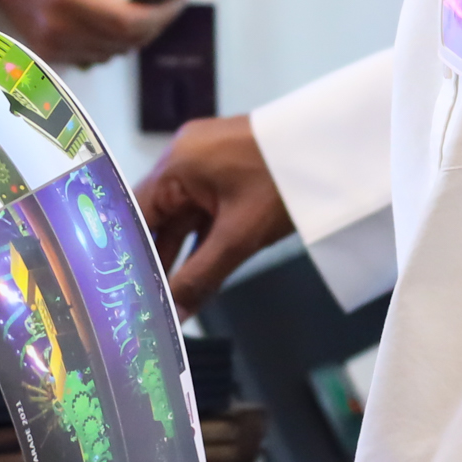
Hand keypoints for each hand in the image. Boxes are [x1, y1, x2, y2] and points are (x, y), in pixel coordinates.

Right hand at [0, 0, 178, 66]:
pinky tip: (114, 17)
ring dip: (136, 33)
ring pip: (114, 52)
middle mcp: (58, 29)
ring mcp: (52, 46)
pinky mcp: (49, 54)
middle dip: (155, 22)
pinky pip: (96, 56)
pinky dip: (114, 41)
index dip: (160, 14)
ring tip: (143, 5)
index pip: (127, 21)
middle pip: (125, 41)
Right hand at [135, 116, 290, 310]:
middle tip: (143, 303)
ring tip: (167, 297)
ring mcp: (205, 163)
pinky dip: (199, 240)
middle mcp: (183, 158)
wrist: (338, 148)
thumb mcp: (240, 236)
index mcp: (175, 164)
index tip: (123, 291)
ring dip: (177, 254)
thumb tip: (174, 313)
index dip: (127, 255)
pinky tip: (195, 273)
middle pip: (156, 217)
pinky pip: (202, 211)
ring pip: (181, 217)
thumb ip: (202, 277)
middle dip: (153, 260)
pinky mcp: (226, 171)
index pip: (133, 215)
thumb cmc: (285, 180)